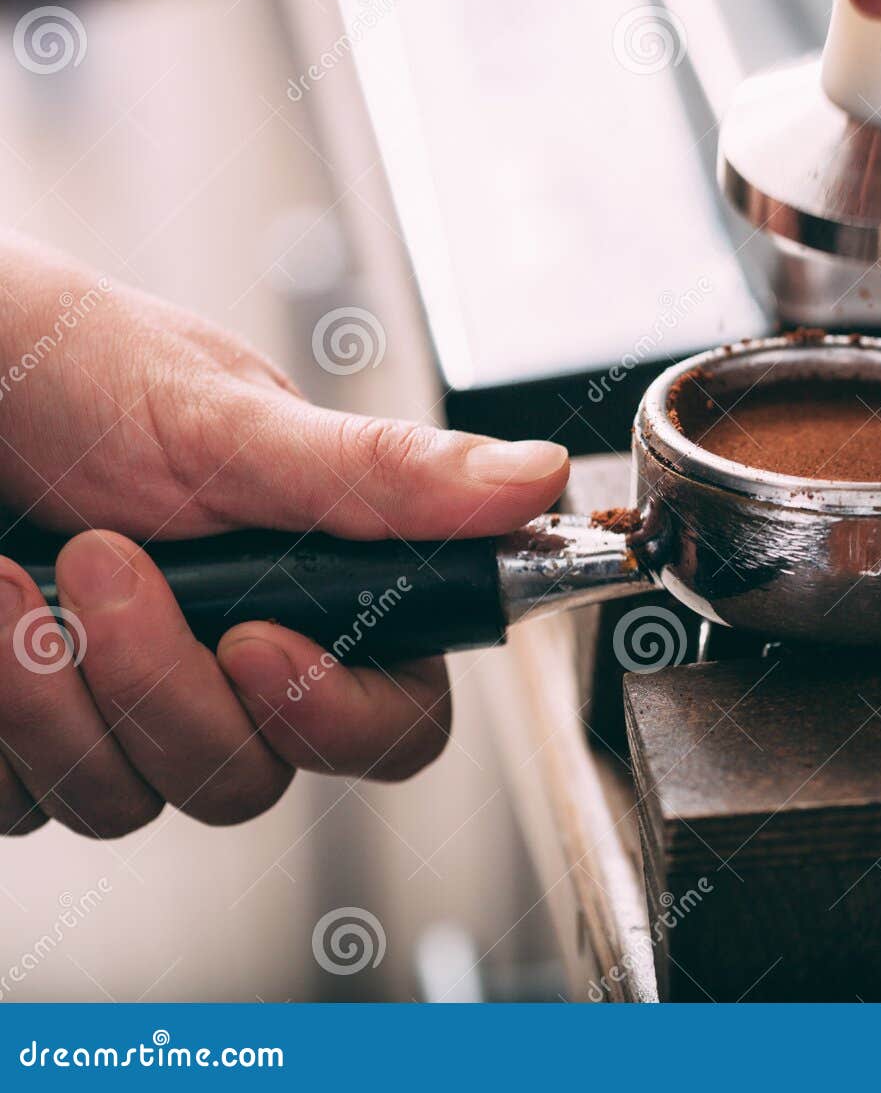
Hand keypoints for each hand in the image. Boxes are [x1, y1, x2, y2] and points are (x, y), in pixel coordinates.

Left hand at [0, 234, 569, 836]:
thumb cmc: (69, 369)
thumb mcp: (225, 418)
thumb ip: (383, 475)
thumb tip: (539, 478)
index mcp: (317, 592)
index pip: (393, 721)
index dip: (335, 714)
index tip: (256, 642)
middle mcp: (232, 664)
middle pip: (251, 780)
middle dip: (161, 687)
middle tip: (104, 564)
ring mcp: (130, 710)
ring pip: (130, 800)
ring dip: (54, 698)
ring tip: (13, 586)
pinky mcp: (36, 738)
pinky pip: (26, 799)